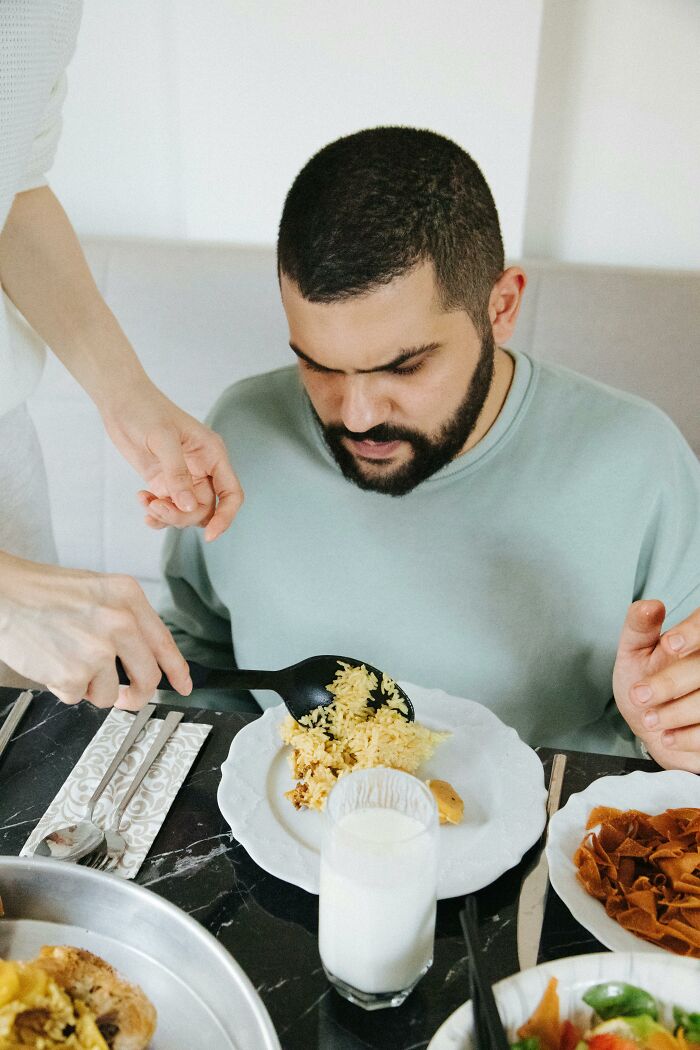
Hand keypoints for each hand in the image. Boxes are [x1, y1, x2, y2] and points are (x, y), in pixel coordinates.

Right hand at [0, 554, 191, 709]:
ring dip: (89, 687)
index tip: (183, 686)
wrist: (4, 593)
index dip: (177, 670)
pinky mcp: (74, 674)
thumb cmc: (43, 592)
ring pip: (110, 694)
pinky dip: (65, 688)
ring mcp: (98, 649)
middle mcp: (119, 621)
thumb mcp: (98, 591)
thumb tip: (144, 656)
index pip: (164, 642)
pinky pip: (78, 698)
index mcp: (128, 597)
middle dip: (137, 695)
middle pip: (147, 677)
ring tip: (67, 659)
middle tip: (125, 697)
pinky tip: (52, 662)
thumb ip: (125, 619)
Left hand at [102, 381, 242, 540]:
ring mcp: (182, 477)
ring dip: (167, 515)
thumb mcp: (163, 439)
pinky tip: (142, 501)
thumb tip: (189, 506)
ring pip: (186, 512)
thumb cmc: (145, 410)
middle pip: (205, 509)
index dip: (226, 517)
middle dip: (183, 515)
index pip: (231, 494)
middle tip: (157, 507)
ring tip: (146, 502)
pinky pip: (167, 508)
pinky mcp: (163, 482)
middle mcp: (202, 469)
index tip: (211, 536)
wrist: (121, 401)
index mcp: (213, 455)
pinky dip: (155, 513)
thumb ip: (177, 474)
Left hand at [613, 599, 699, 770]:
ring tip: (650, 719)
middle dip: (670, 683)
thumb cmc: (645, 682)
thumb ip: (639, 627)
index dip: (693, 631)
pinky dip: (686, 736)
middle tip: (639, 695)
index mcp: (697, 640)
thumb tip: (649, 606)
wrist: (654, 727)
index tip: (670, 644)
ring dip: (675, 713)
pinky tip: (668, 736)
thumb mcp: (634, 651)